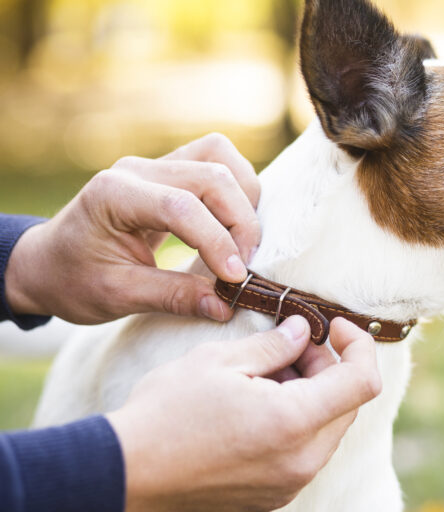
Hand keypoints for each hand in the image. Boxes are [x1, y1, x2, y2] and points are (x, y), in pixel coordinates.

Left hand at [5, 133, 260, 323]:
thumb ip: (173, 297)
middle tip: (242, 267)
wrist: (48, 263)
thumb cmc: (73, 280)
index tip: (235, 279)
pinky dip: (236, 190)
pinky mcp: (170, 169)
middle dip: (239, 222)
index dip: (217, 241)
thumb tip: (226, 305)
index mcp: (113, 193)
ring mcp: (155, 164)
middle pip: (212, 174)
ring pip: (220, 158)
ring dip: (243, 199)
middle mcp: (137, 168)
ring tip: (241, 244)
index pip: (182, 206)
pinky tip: (232, 226)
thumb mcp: (117, 296)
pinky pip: (216, 162)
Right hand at [107, 316, 381, 511]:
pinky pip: (305, 450)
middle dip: (329, 366)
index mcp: (294, 423)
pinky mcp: (273, 495)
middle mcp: (301, 461)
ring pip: (327, 427)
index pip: (364, 381)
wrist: (125, 474)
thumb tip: (302, 330)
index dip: (359, 345)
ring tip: (266, 373)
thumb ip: (274, 344)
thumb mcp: (219, 361)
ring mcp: (288, 484)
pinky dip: (297, 420)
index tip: (335, 326)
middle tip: (291, 344)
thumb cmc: (166, 412)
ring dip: (312, 392)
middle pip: (347, 403)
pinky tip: (259, 403)